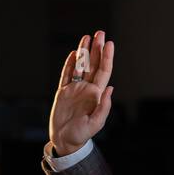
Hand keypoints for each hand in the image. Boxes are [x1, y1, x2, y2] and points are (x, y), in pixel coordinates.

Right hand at [49, 30, 114, 157]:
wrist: (64, 141)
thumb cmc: (81, 135)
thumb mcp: (95, 124)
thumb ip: (103, 107)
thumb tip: (110, 89)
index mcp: (96, 95)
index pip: (103, 72)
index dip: (106, 57)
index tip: (109, 44)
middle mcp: (86, 89)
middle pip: (93, 65)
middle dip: (96, 49)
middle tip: (100, 33)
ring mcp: (75, 89)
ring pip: (80, 66)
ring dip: (84, 52)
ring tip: (87, 37)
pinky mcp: (63, 92)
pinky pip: (66, 74)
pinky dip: (70, 63)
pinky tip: (74, 53)